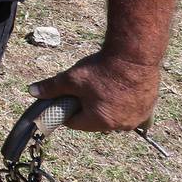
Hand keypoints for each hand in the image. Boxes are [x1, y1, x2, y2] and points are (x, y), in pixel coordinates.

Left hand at [29, 50, 162, 131]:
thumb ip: (51, 88)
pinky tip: (121, 91)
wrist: (134, 55)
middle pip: (96, 121)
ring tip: (105, 87)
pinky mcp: (149, 108)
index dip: (67, 110)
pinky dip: (125, 104)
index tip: (67, 98)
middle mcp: (121, 125)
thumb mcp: (71, 78)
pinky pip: (132, 112)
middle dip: (88, 109)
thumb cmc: (102, 69)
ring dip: (108, 107)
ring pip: (115, 117)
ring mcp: (137, 118)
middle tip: (87, 90)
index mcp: (100, 122)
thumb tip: (32, 92)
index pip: (75, 123)